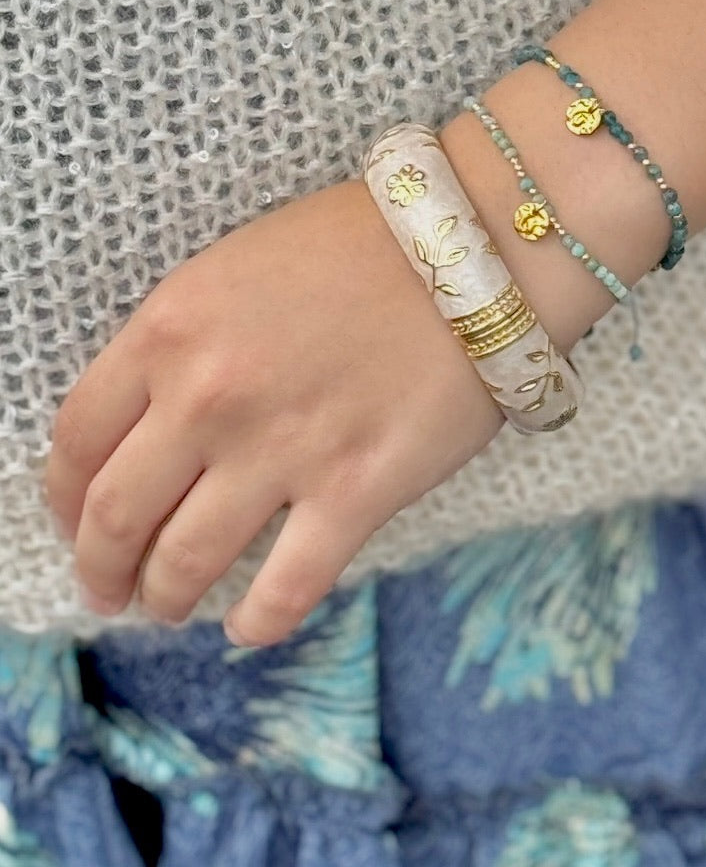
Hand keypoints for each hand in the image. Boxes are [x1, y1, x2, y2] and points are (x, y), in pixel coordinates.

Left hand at [43, 178, 504, 646]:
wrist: (480, 242)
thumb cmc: (365, 242)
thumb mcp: (239, 267)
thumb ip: (182, 342)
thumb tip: (152, 424)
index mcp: (171, 328)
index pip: (77, 440)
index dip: (64, 497)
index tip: (75, 518)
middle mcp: (209, 396)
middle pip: (115, 517)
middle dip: (102, 566)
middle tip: (110, 587)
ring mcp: (281, 449)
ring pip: (185, 565)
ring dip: (166, 598)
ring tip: (170, 605)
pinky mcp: (356, 492)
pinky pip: (283, 590)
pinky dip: (254, 621)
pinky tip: (247, 624)